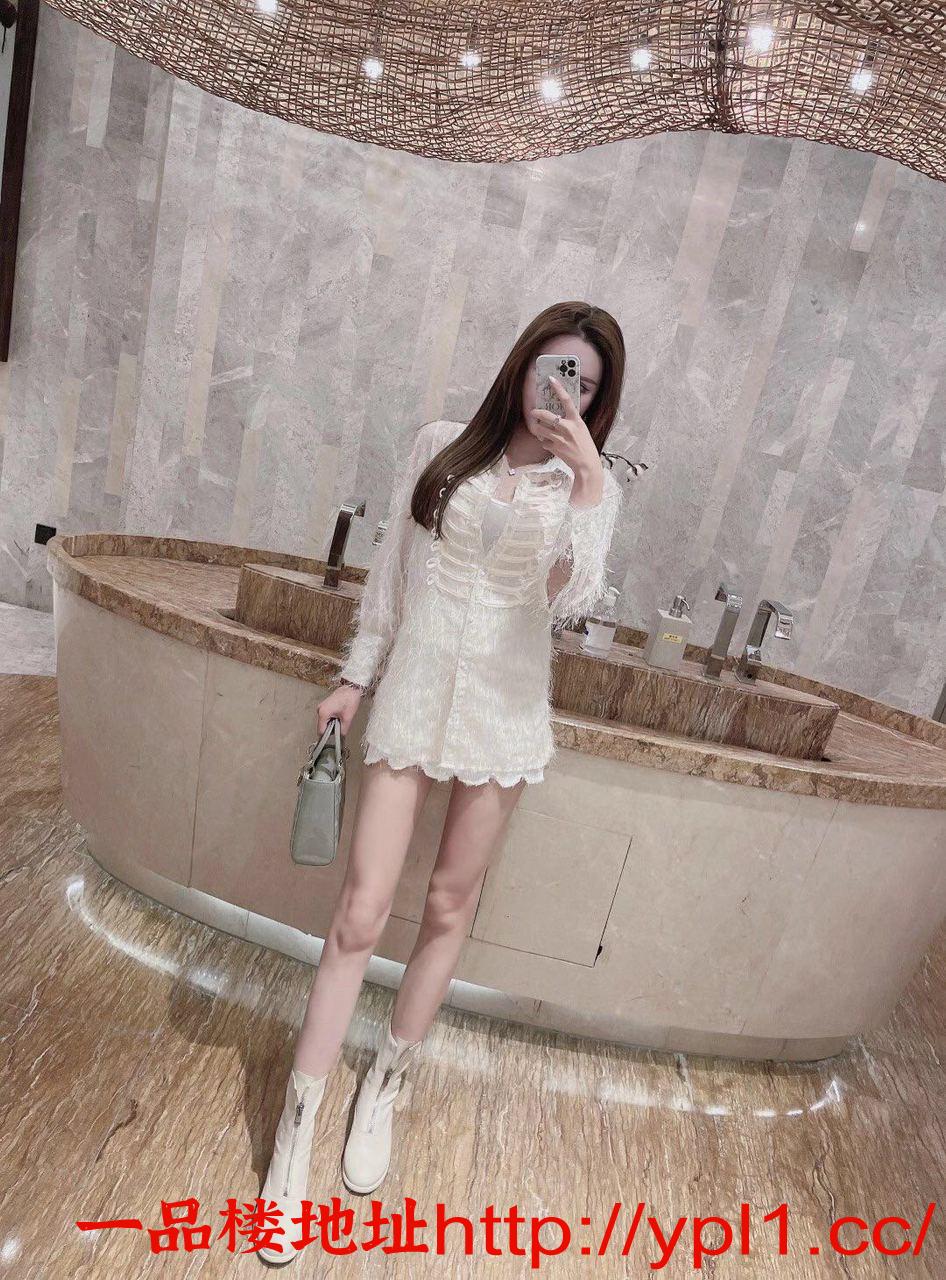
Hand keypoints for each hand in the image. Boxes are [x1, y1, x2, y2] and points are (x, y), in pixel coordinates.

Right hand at [317, 683, 362, 735]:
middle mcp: (319, 710)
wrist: (351, 688)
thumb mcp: (348, 718)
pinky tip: (339, 715)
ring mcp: (321, 707)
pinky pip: (326, 717)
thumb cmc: (349, 699)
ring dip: (332, 723)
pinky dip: (332, 719)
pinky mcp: (324, 706)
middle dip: (331, 729)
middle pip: (322, 727)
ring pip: (324, 722)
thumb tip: (340, 737)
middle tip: (341, 726)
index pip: (321, 731)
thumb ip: (343, 730)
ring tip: (341, 718)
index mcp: (323, 713)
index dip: (327, 737)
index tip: (333, 739)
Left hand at [528, 375, 602, 504]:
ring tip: (538, 428)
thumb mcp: (582, 430)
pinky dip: (544, 442)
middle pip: (546, 415)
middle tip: (533, 411)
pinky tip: (549, 443)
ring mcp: (560, 439)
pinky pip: (543, 442)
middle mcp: (568, 428)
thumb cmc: (585, 447)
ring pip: (540, 429)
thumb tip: (559, 416)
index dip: (559, 388)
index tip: (551, 379)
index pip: (567, 400)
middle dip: (536, 412)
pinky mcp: (554, 448)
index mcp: (577, 421)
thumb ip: (572, 422)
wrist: (586, 465)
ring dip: (537, 428)